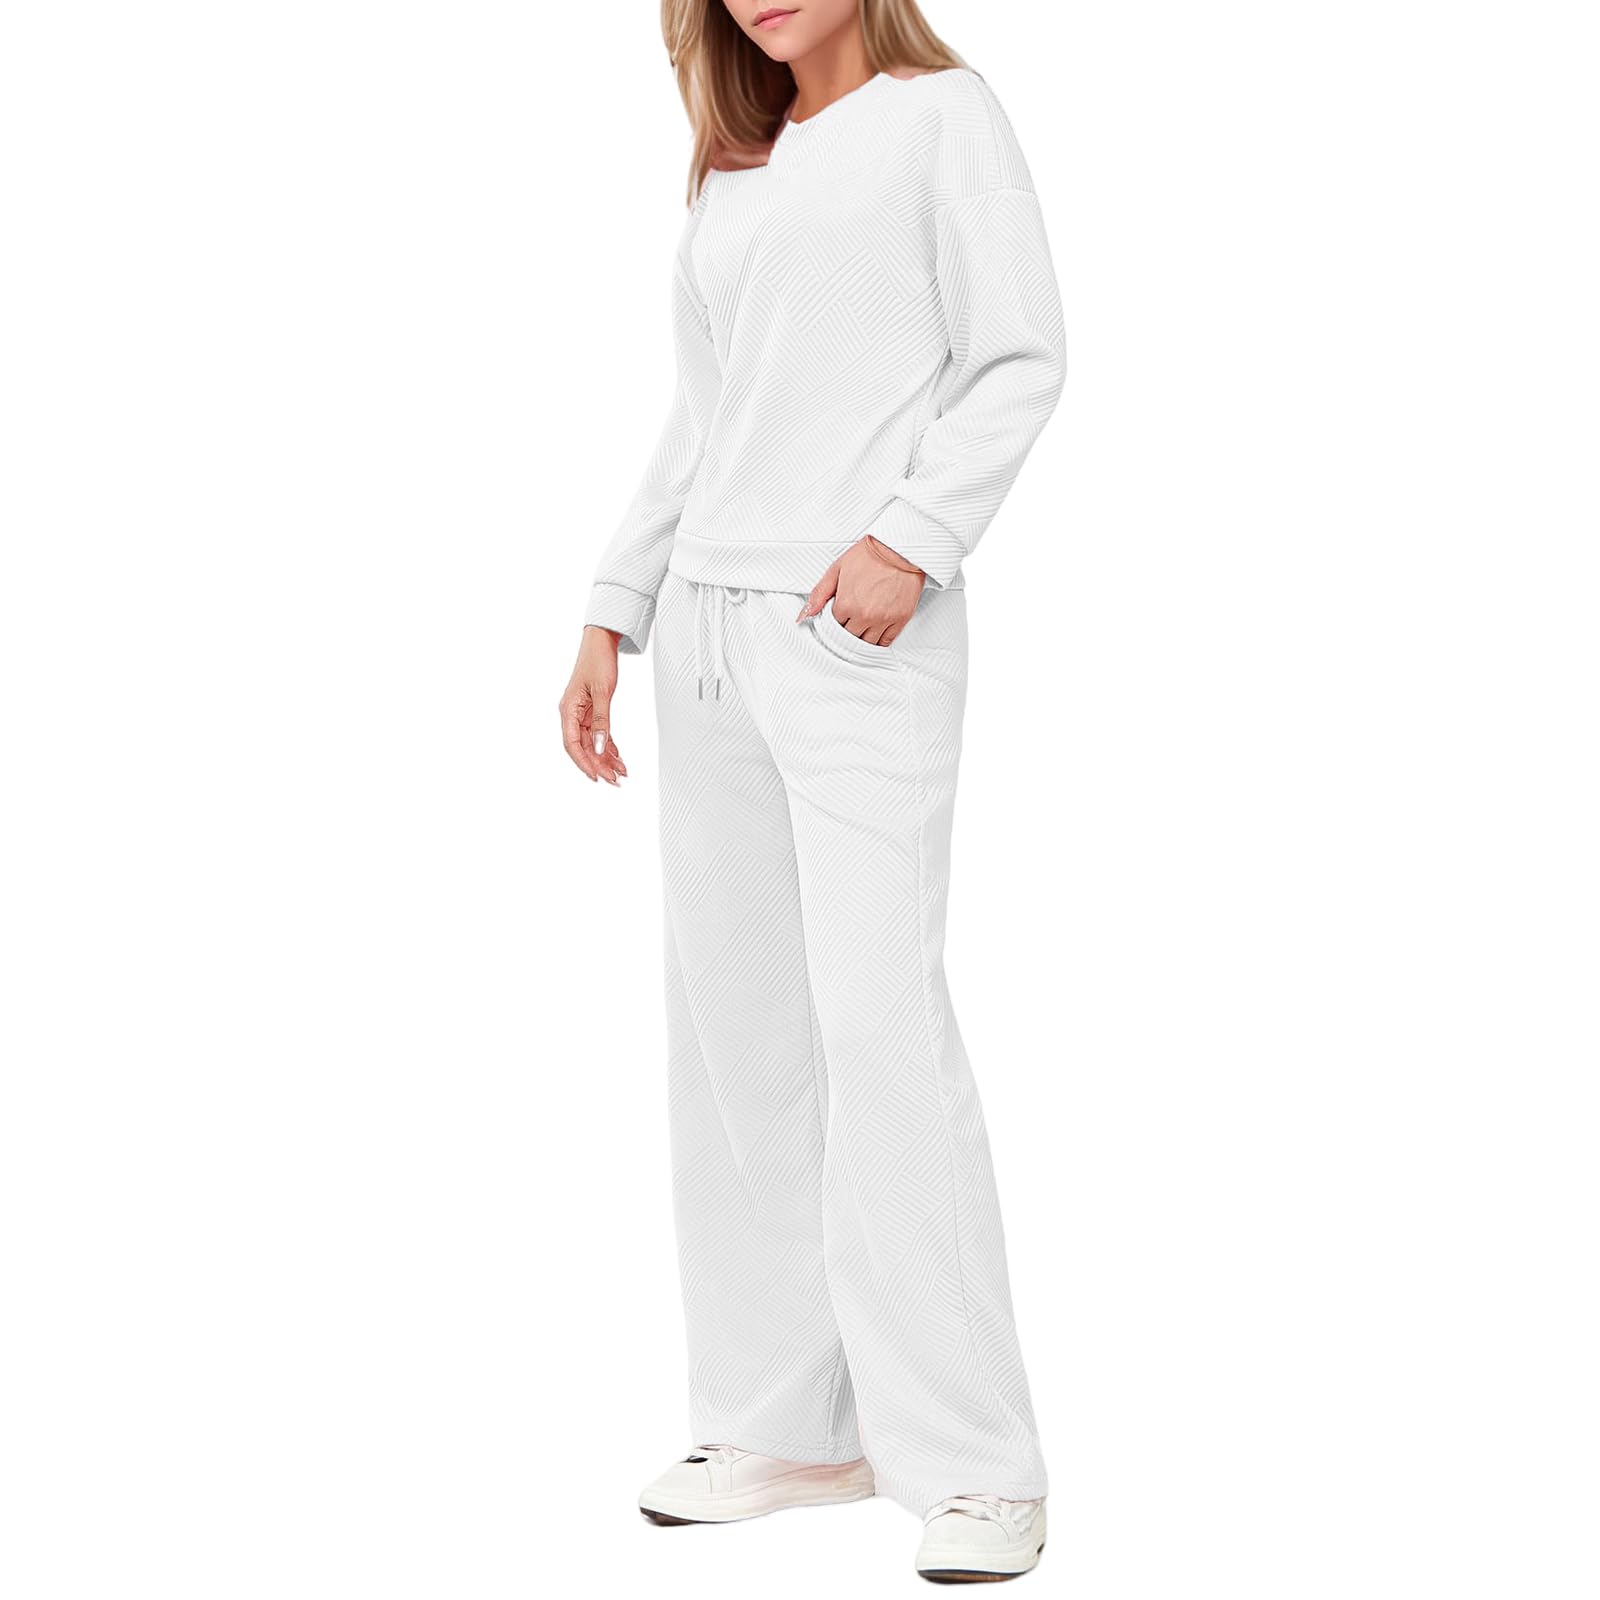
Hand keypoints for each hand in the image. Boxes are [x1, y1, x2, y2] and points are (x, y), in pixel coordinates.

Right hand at [560, 626, 628, 785]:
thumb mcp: (602, 692)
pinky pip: (599, 734)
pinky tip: (618, 757)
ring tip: (620, 772)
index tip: (596, 776)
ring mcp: (582, 713)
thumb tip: (600, 746)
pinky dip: (608, 745)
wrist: (601, 641)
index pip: (572, 744)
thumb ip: (602, 721)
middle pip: (583, 747)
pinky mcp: (592, 710)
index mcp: (568, 710)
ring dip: (605, 758)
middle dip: (598, 764)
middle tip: (614, 779)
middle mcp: (572, 714)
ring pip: (592, 743)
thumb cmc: (597, 660)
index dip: (583, 762)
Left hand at [797, 536, 925, 644]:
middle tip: (849, 621)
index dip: (834, 621)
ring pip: (867, 643)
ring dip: (861, 639)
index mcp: (847, 604)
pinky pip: (887, 641)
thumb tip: (804, 615)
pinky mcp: (900, 619)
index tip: (838, 615)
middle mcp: (865, 615)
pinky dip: (879, 641)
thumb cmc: (870, 554)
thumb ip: (819, 594)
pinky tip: (875, 633)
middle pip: (849, 638)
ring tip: (861, 627)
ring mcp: (883, 619)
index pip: (833, 627)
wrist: (898, 548)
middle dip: (846, 631)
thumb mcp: (836, 569)